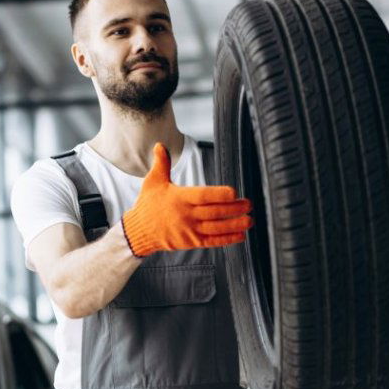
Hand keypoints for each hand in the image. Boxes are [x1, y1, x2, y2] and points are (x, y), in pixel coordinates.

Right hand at [121, 143, 252, 256]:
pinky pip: (213, 241)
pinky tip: (241, 235)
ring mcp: (189, 230)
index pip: (202, 196)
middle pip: (214, 212)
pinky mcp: (191, 242)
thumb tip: (160, 145)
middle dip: (234, 209)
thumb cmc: (148, 204)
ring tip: (249, 220)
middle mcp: (186, 215)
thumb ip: (161, 164)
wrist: (138, 231)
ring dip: (235, 224)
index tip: (233, 192)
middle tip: (249, 204)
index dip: (218, 194)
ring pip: (216, 228)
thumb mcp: (152, 182)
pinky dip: (228, 239)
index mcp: (179, 198)